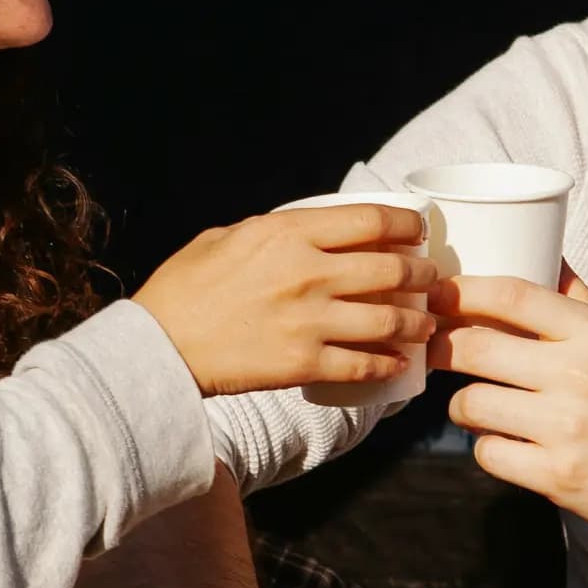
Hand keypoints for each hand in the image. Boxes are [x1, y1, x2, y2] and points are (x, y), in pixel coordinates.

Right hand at [134, 205, 435, 398]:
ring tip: (426, 325)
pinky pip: (364, 365)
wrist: (156, 347)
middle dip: (423, 275)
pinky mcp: (303, 364)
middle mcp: (307, 274)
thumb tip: (306, 229)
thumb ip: (272, 231)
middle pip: (393, 270)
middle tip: (431, 280)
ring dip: (417, 323)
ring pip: (389, 321)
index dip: (409, 226)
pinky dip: (390, 365)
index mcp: (288, 233)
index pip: (372, 221)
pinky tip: (399, 365)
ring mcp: (308, 321)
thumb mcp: (226, 236)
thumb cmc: (184, 287)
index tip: (420, 232)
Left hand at [429, 270, 587, 546]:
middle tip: (435, 352)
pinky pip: (488, 454)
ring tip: (478, 405)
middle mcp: (578, 375)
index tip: (437, 296)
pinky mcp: (557, 477)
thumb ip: (580, 301)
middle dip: (442, 349)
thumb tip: (546, 252)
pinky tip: (508, 445)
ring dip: (463, 405)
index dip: (460, 292)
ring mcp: (565, 428)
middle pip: (473, 348)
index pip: (510, 294)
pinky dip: (489, 449)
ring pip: (470, 404)